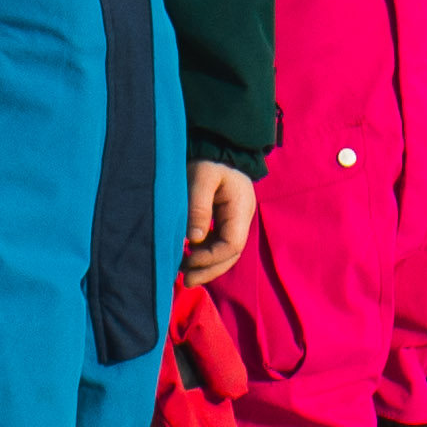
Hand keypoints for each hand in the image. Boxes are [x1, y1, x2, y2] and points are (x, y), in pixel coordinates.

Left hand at [182, 163, 256, 282]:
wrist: (218, 146)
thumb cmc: (209, 161)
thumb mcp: (201, 178)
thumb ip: (198, 207)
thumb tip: (193, 240)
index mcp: (240, 210)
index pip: (232, 245)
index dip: (211, 258)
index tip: (188, 259)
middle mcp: (241, 219)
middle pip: (230, 255)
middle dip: (209, 270)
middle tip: (186, 280)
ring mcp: (234, 221)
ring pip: (225, 253)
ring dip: (207, 266)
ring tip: (185, 274)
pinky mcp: (225, 220)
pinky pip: (218, 244)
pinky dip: (205, 255)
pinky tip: (189, 258)